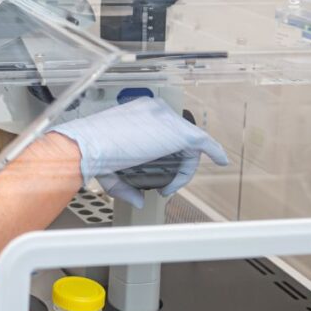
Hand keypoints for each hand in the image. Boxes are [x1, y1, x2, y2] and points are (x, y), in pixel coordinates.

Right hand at [49, 96, 227, 207]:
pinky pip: (203, 141)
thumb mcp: (112, 167)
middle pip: (177, 138)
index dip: (165, 155)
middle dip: (176, 163)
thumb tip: (139, 200)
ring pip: (189, 144)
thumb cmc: (93, 153)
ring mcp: (167, 119)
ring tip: (170, 186)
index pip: (163, 132)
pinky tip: (221, 159)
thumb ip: (127, 184)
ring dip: (184, 168)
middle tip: (165, 184)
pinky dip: (214, 150)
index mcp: (138, 112)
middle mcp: (154, 110)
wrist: (89, 147)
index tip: (160, 172)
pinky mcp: (177, 132)